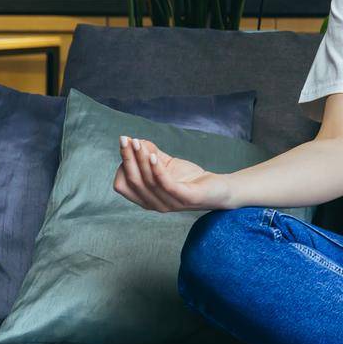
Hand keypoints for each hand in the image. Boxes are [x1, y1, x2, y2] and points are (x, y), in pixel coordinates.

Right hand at [113, 134, 231, 212]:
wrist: (219, 189)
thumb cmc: (190, 178)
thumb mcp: (168, 165)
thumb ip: (152, 155)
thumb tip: (137, 140)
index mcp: (146, 198)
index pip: (123, 185)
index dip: (122, 165)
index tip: (126, 145)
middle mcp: (155, 204)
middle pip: (133, 181)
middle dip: (127, 158)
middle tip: (124, 139)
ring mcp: (170, 203)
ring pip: (147, 181)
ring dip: (140, 160)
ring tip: (138, 143)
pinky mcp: (185, 198)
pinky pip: (166, 185)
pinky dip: (157, 169)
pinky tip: (153, 156)